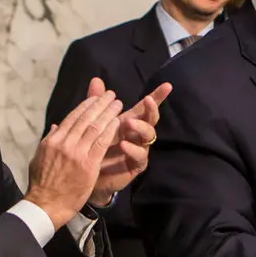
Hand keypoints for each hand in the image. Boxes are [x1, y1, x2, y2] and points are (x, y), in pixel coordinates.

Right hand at [27, 89, 121, 227]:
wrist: (46, 204)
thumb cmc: (41, 184)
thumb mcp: (39, 157)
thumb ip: (49, 140)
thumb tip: (55, 126)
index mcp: (53, 140)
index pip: (72, 117)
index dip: (86, 106)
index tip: (95, 98)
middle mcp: (64, 143)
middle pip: (85, 118)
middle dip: (99, 104)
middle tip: (111, 95)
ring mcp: (76, 153)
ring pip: (95, 127)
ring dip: (108, 113)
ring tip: (117, 104)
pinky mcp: (88, 164)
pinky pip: (101, 142)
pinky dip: (110, 130)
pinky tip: (117, 122)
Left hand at [93, 80, 172, 204]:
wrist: (88, 176)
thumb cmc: (94, 148)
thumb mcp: (95, 123)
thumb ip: (97, 103)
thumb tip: (96, 80)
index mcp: (130, 122)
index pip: (144, 107)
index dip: (156, 96)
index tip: (167, 85)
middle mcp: (137, 134)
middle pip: (151, 119)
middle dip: (151, 109)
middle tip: (146, 100)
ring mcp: (139, 149)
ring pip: (148, 135)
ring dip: (140, 127)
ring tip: (129, 122)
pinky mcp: (137, 164)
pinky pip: (140, 155)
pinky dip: (132, 149)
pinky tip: (123, 145)